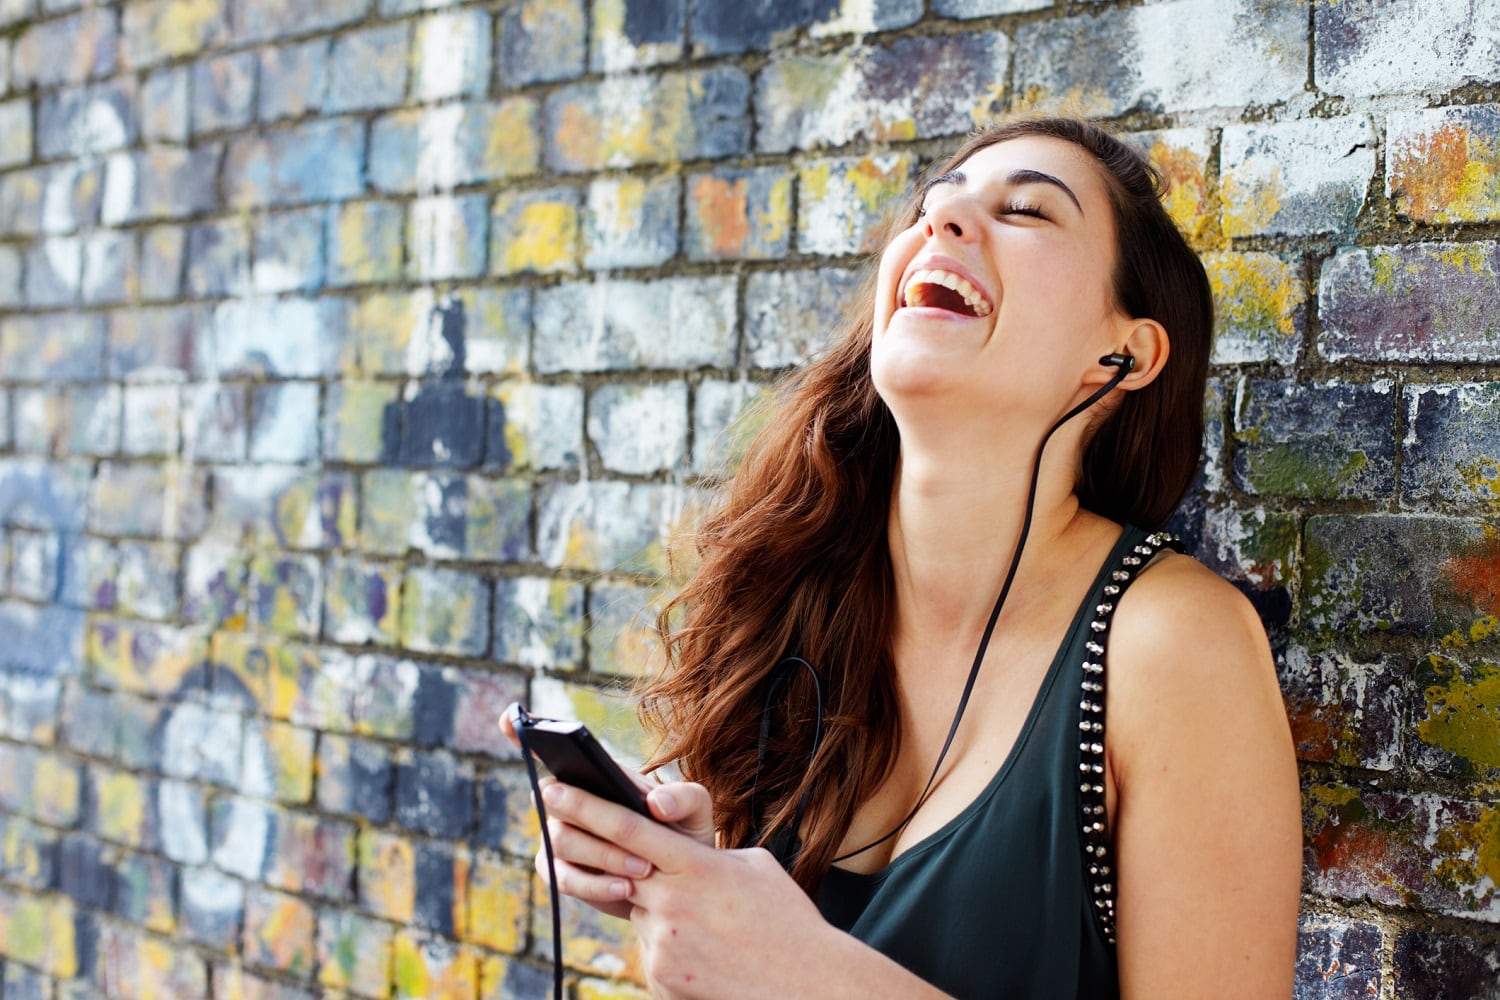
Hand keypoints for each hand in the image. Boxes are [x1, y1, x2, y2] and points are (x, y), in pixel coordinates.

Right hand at [497, 709, 715, 920]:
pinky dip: (596, 883)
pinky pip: (564, 877)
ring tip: (643, 868)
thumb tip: (655, 803)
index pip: (554, 747)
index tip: (511, 718)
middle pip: (553, 797)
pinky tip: (626, 888)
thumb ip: (684, 797)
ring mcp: (559, 836)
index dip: (526, 731)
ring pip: (559, 840)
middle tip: (628, 833)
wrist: (682, 884)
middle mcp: (568, 800)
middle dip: (587, 814)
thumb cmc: (683, 835)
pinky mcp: (561, 872)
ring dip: (604, 855)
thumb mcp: (695, 810)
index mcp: (595, 774)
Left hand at [541, 782, 830, 998]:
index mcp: (695, 864)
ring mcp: (662, 942)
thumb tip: (679, 858)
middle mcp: (670, 901)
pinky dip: (673, 947)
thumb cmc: (787, 919)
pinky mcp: (662, 977)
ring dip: (657, 911)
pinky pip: (654, 951)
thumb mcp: (753, 866)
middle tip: (556, 830)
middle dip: (587, 849)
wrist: (808, 983)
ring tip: (706, 923)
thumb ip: (706, 856)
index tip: (553, 791)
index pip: (628, 828)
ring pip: (640, 914)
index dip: (585, 807)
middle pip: (615, 869)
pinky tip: (708, 954)